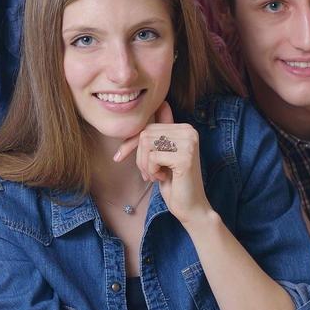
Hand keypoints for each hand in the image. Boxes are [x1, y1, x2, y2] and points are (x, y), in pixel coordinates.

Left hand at [113, 102, 209, 226]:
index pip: (148, 127)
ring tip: (155, 175)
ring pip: (147, 143)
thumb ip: (161, 132)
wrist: (191, 206)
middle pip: (145, 134)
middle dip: (140, 156)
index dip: (131, 143)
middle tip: (148, 173)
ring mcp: (189, 143)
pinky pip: (153, 157)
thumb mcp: (163, 155)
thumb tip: (162, 103)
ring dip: (145, 164)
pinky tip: (163, 178)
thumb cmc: (174, 182)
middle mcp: (190, 131)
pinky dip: (152, 170)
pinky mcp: (185, 157)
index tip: (119, 156)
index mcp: (185, 128)